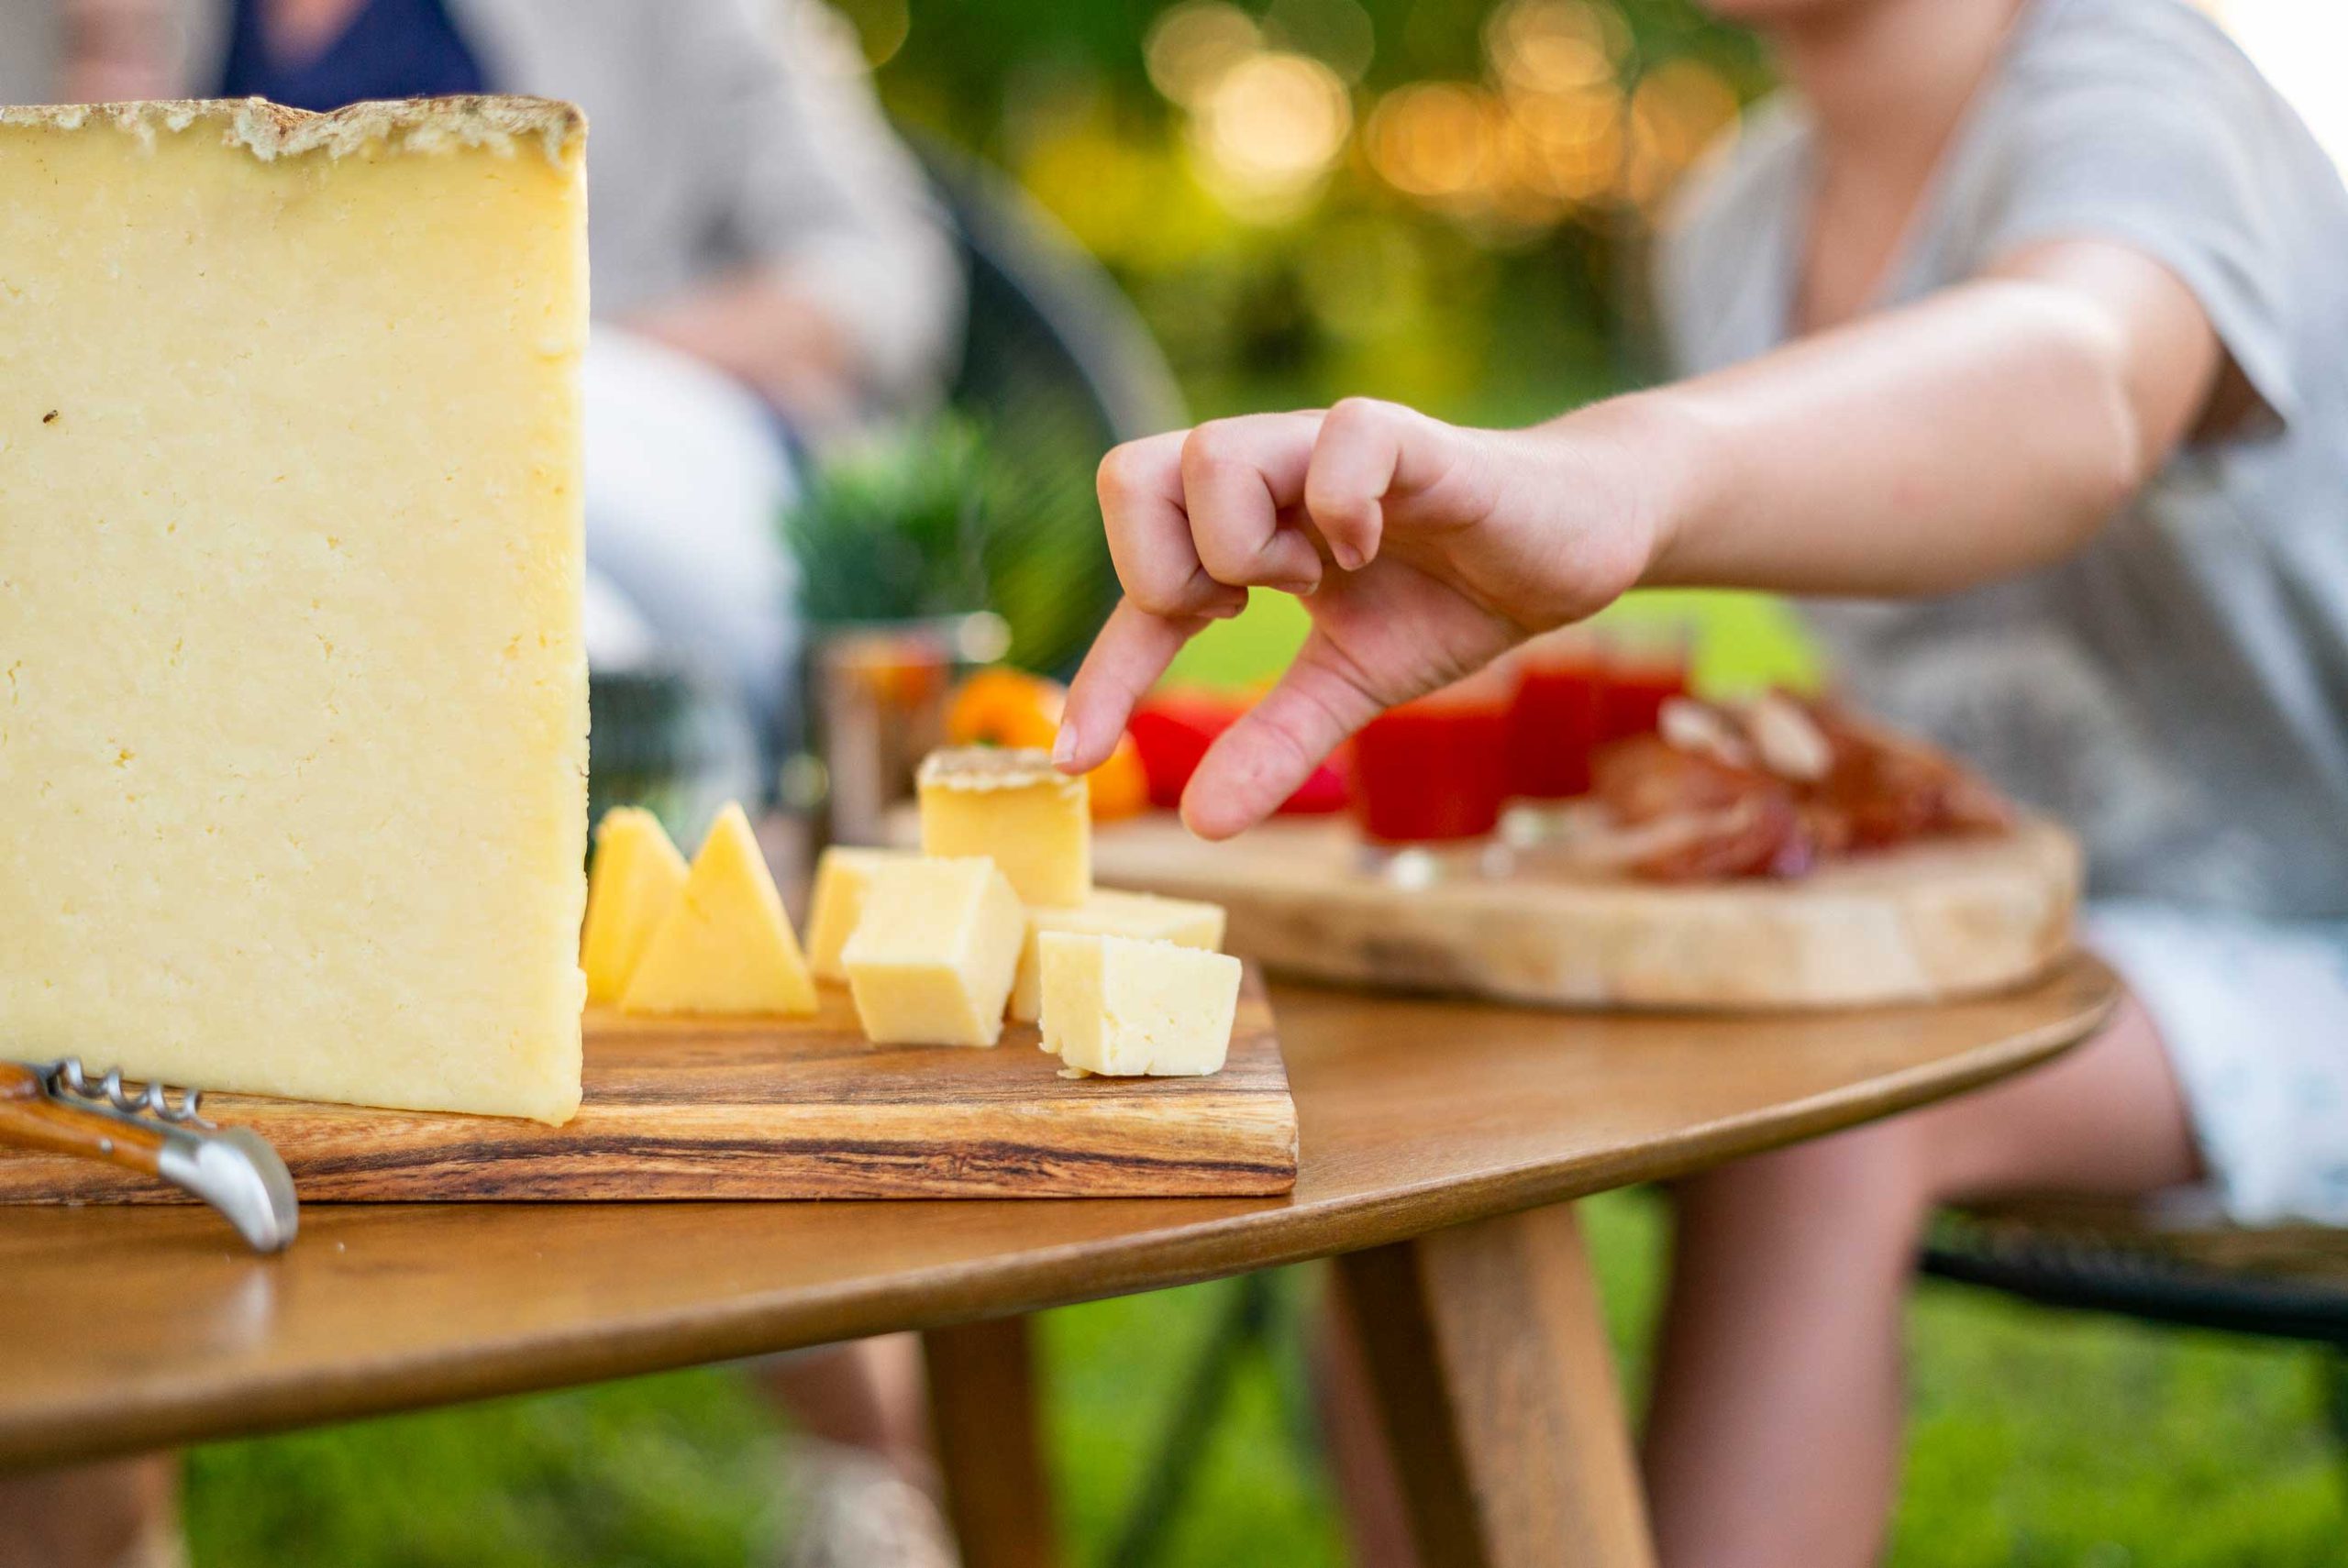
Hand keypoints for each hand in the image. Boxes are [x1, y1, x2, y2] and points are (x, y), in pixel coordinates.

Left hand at [1054, 397, 1662, 836]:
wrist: (1576, 544)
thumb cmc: (1454, 596)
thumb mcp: (1352, 685)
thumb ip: (1279, 742)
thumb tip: (1203, 824)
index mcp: (1245, 532)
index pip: (1140, 592)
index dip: (1105, 673)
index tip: (1076, 756)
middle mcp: (1269, 476)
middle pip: (1129, 472)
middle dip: (1161, 573)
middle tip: (1231, 615)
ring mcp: (1329, 449)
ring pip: (1212, 454)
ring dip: (1245, 547)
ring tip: (1314, 582)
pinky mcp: (1411, 438)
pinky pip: (1341, 442)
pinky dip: (1340, 509)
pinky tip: (1370, 550)